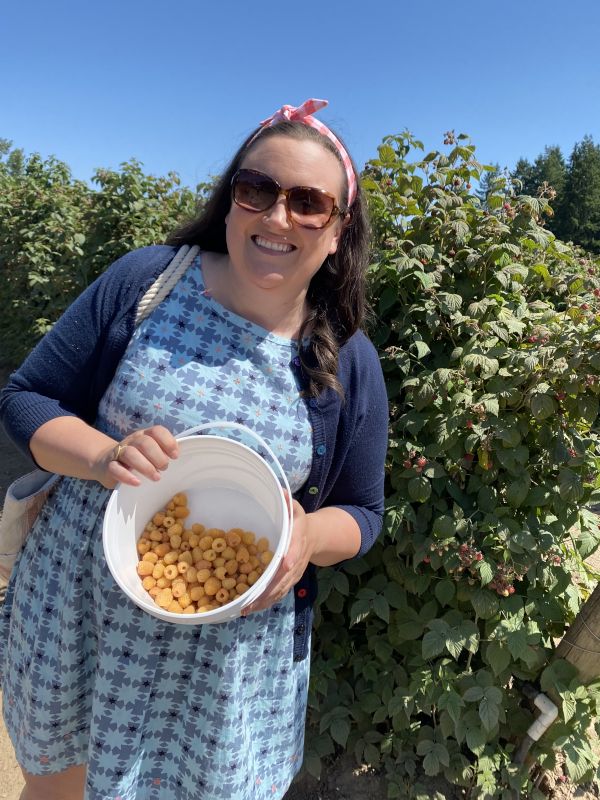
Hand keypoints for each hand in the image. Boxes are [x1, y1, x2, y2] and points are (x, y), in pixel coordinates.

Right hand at [94, 425, 178, 488]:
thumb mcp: (149, 452)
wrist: (106, 462)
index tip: (175, 456)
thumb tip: (177, 457)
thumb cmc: (136, 458)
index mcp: (144, 435)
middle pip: (145, 442)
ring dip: (145, 466)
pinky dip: (127, 476)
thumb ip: (162, 452)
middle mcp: (132, 441)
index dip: (168, 442)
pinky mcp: (109, 466)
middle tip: (164, 468)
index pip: (157, 431)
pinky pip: (115, 469)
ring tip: (156, 477)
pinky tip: (137, 483)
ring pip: (130, 454)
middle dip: (158, 456)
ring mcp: (119, 452)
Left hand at [241, 497, 314, 614]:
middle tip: (252, 598)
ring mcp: (295, 572)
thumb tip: (281, 491)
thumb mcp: (296, 508)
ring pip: (281, 588)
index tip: (286, 564)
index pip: (297, 547)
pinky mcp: (290, 580)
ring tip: (246, 608)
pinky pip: (279, 593)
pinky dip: (266, 602)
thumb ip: (288, 502)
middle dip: (270, 588)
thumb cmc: (300, 521)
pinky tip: (250, 608)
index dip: (292, 555)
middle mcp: (298, 558)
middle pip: (286, 575)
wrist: (317, 537)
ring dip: (264, 600)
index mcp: (299, 538)